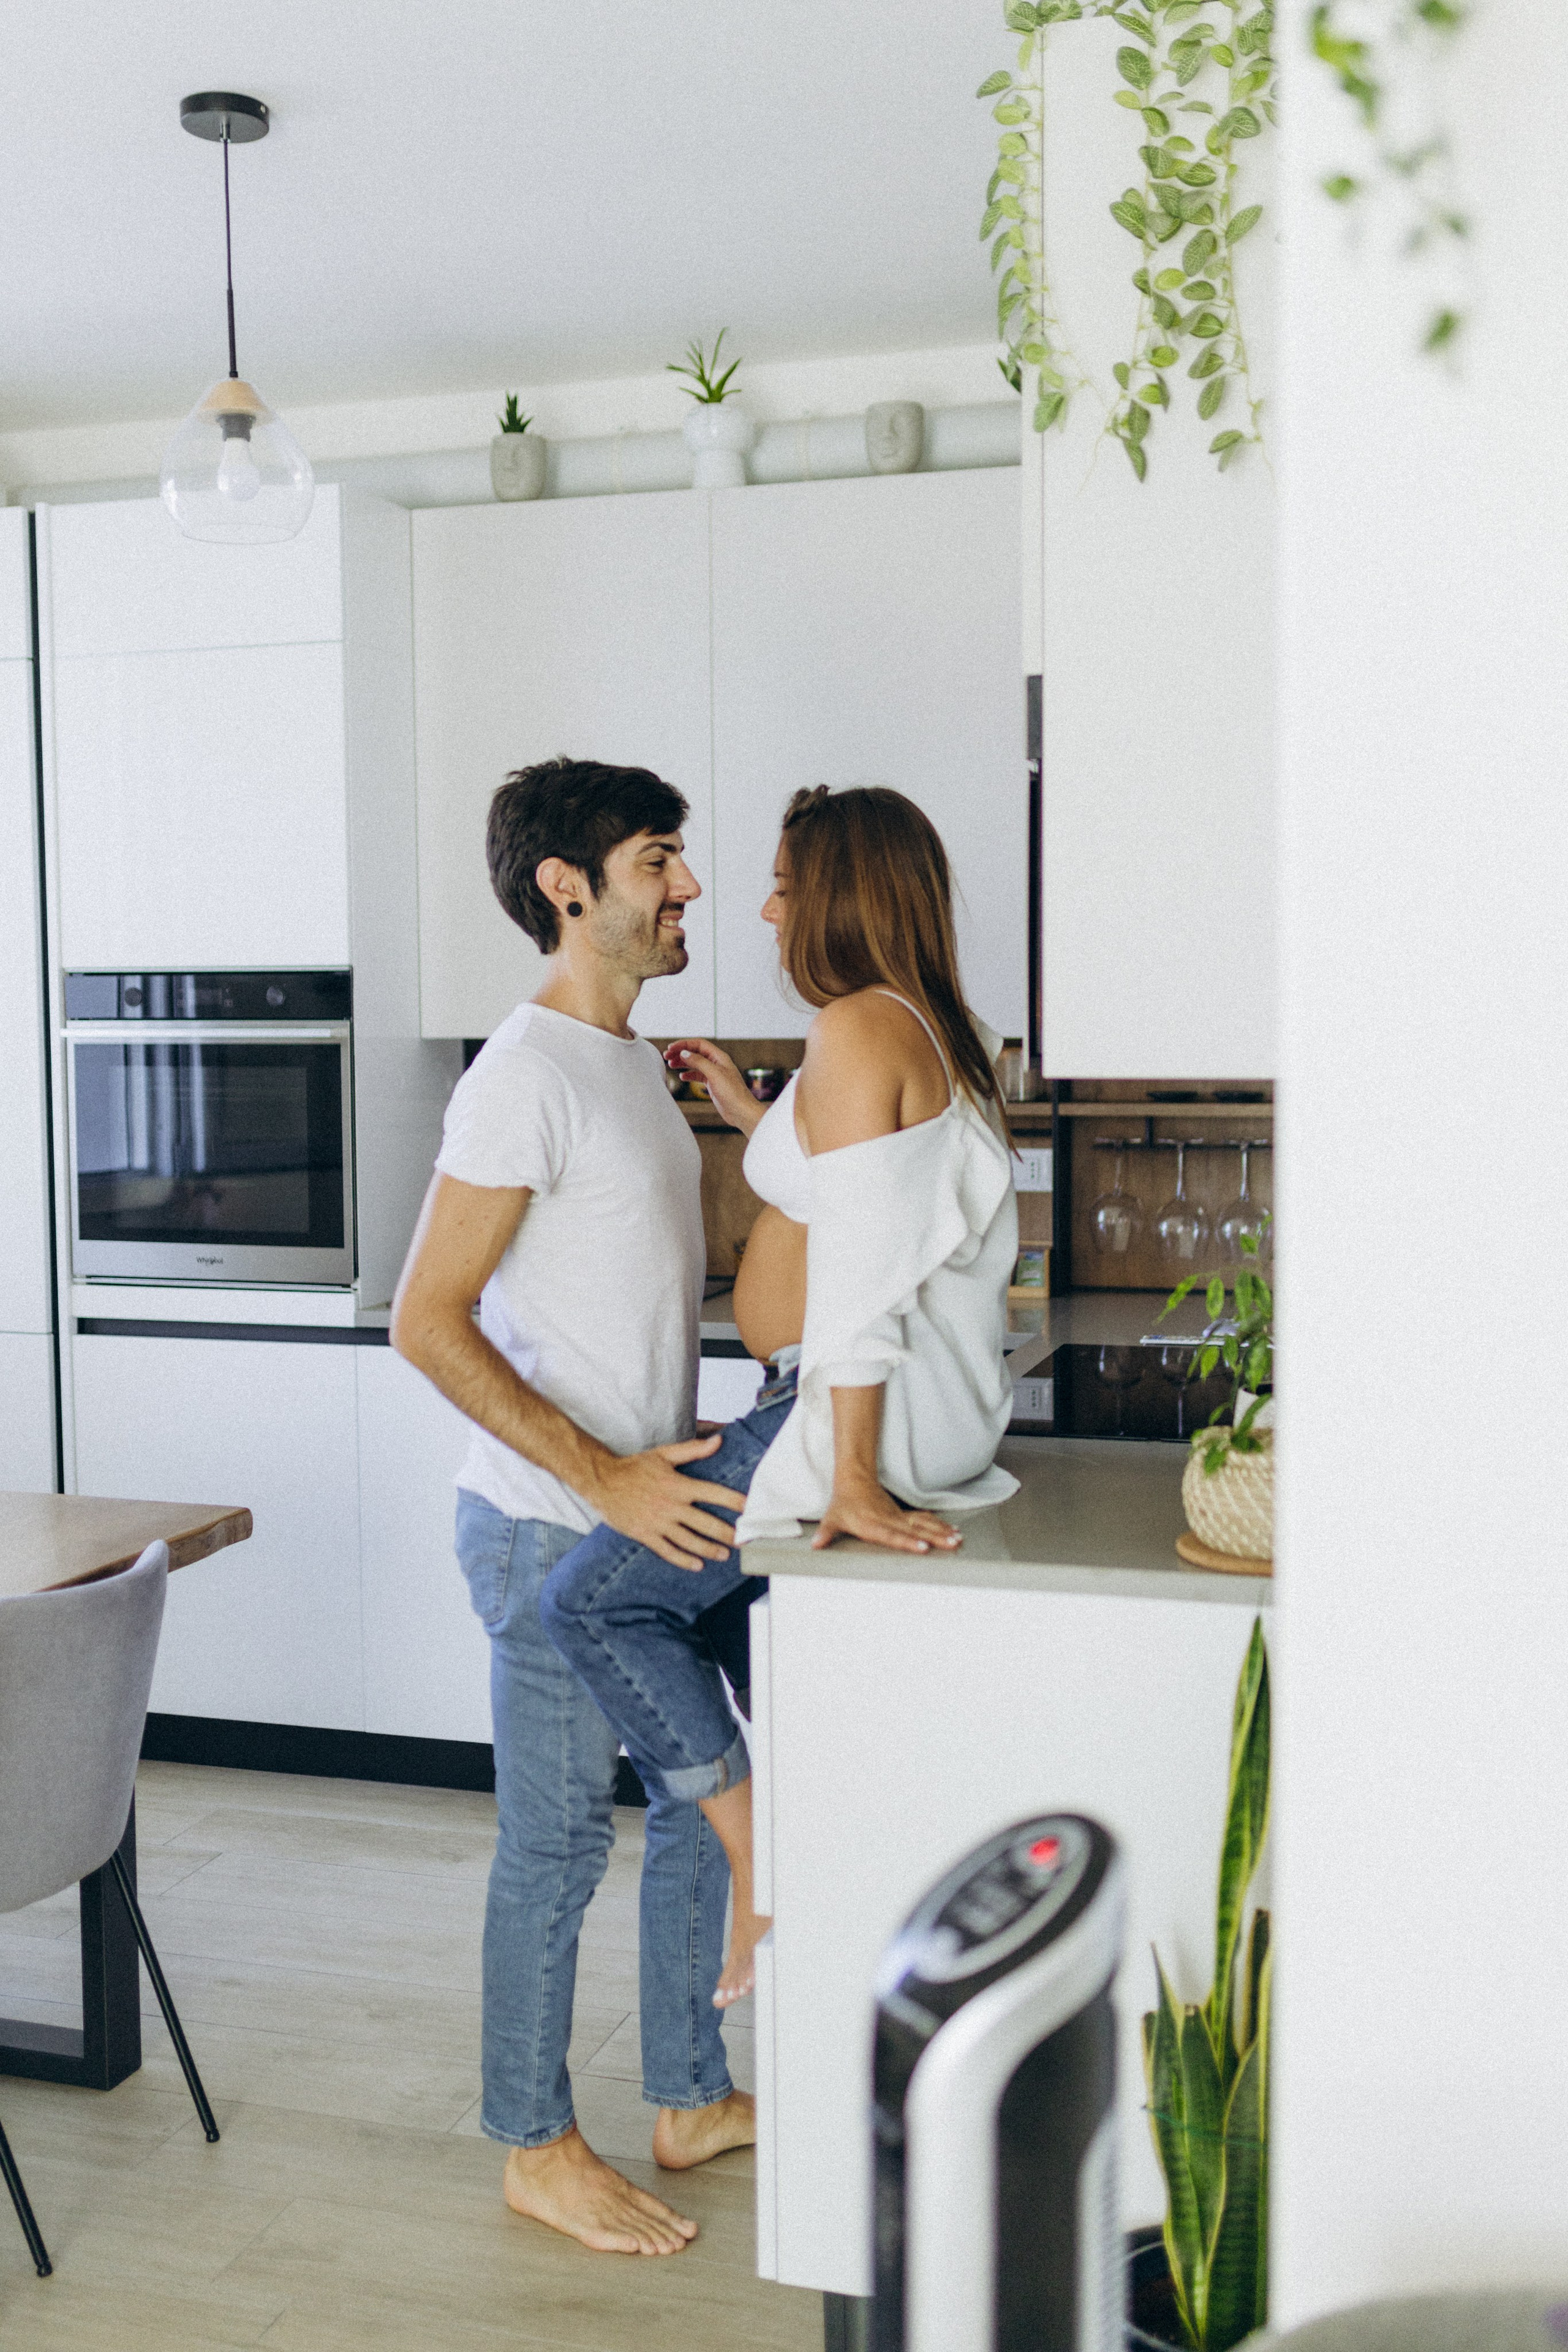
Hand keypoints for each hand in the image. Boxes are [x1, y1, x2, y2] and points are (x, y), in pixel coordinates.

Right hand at [585, 1436, 748, 1569]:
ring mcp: (658, 1523)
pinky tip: (697, 1565)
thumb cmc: (635, 1466)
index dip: (734, 1501)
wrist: (602, 1481)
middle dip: (727, 1533)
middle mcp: (671, 1506)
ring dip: (709, 1549)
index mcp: (678, 1485)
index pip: (713, 1493)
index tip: (751, 1509)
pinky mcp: (645, 1535)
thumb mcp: (663, 1454)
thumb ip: (693, 1449)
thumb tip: (719, 1441)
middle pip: (706, 1523)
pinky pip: (668, 1551)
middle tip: (744, 1541)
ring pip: (689, 1541)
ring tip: (725, 1555)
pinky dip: (683, 1560)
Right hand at [665, 1038, 761, 1135]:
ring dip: (683, 1063)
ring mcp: (714, 1074)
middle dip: (680, 1053)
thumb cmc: (733, 1093)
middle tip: (666, 1056)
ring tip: (670, 1064)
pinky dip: (689, 1074)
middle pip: (695, 1053)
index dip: (684, 1044)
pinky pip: (698, 1075)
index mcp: (719, 1057)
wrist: (741, 1111)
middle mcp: (717, 1063)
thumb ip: (699, 1062)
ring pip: (695, 1064)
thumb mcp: (714, 1074)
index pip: (699, 1044)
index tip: (671, 1048)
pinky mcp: (713, 1085)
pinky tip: (682, 1076)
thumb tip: (685, 1053)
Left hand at [811, 1479, 961, 1555]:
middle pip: (916, 1530)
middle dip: (935, 1538)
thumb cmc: (844, 1503)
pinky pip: (925, 1519)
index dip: (908, 1542)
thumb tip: (815, 1544)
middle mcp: (889, 1520)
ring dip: (941, 1532)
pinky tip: (952, 1531)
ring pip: (924, 1524)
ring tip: (957, 1540)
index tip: (923, 1547)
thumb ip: (826, 1532)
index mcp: (873, 1524)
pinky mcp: (904, 1514)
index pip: (893, 1535)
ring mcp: (899, 1516)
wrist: (855, 1479)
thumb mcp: (832, 1517)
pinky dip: (939, 1525)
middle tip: (952, 1545)